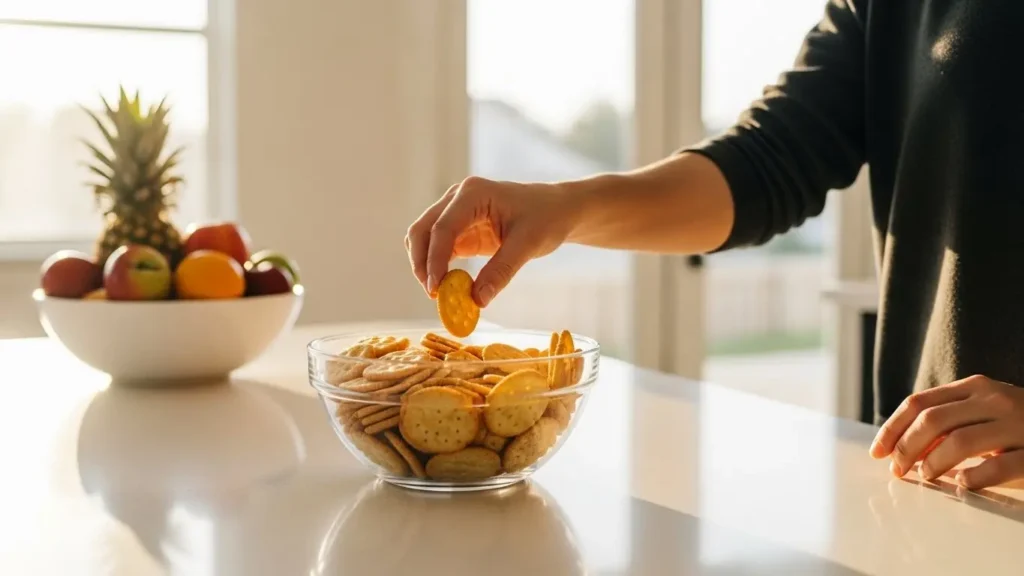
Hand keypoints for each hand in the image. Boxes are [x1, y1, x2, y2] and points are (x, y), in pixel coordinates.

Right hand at [405, 176, 578, 305]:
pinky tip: (448, 287)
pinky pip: (439, 248)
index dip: (434, 260)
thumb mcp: (527, 245)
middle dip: (422, 263)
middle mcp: (458, 198)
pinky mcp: (460, 228)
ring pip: (423, 239)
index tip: (435, 289)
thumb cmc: (546, 218)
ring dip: (425, 265)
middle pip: (422, 230)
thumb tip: (477, 300)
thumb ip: (501, 271)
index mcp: (473, 193)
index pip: (442, 228)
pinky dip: (438, 267)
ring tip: (439, 293)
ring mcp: (455, 212)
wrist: (558, 210)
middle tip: (433, 294)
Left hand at [869, 375, 1023, 488]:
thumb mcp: (984, 411)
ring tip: (925, 477)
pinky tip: (962, 484)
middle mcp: (995, 400)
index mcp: (976, 387)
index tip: (877, 452)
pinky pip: (999, 465)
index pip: (918, 403)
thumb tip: (902, 447)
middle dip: (906, 448)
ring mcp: (1019, 424)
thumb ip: (948, 421)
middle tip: (897, 471)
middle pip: (932, 421)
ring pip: (960, 441)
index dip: (892, 428)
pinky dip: (974, 476)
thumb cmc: (1021, 423)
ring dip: (933, 463)